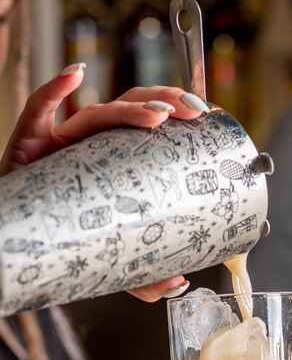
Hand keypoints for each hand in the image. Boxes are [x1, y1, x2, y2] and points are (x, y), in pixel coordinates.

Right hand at [0, 63, 206, 301]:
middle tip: (192, 111)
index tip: (204, 117)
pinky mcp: (28, 142)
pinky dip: (53, 90)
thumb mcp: (109, 258)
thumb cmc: (64, 238)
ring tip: (157, 116)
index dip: (176, 112)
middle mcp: (90, 144)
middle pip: (131, 108)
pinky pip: (38, 108)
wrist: (19, 241)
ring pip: (96, 112)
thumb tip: (179, 284)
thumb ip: (140, 275)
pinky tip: (73, 75)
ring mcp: (61, 141)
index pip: (148, 123)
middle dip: (164, 101)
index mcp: (113, 159)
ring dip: (128, 108)